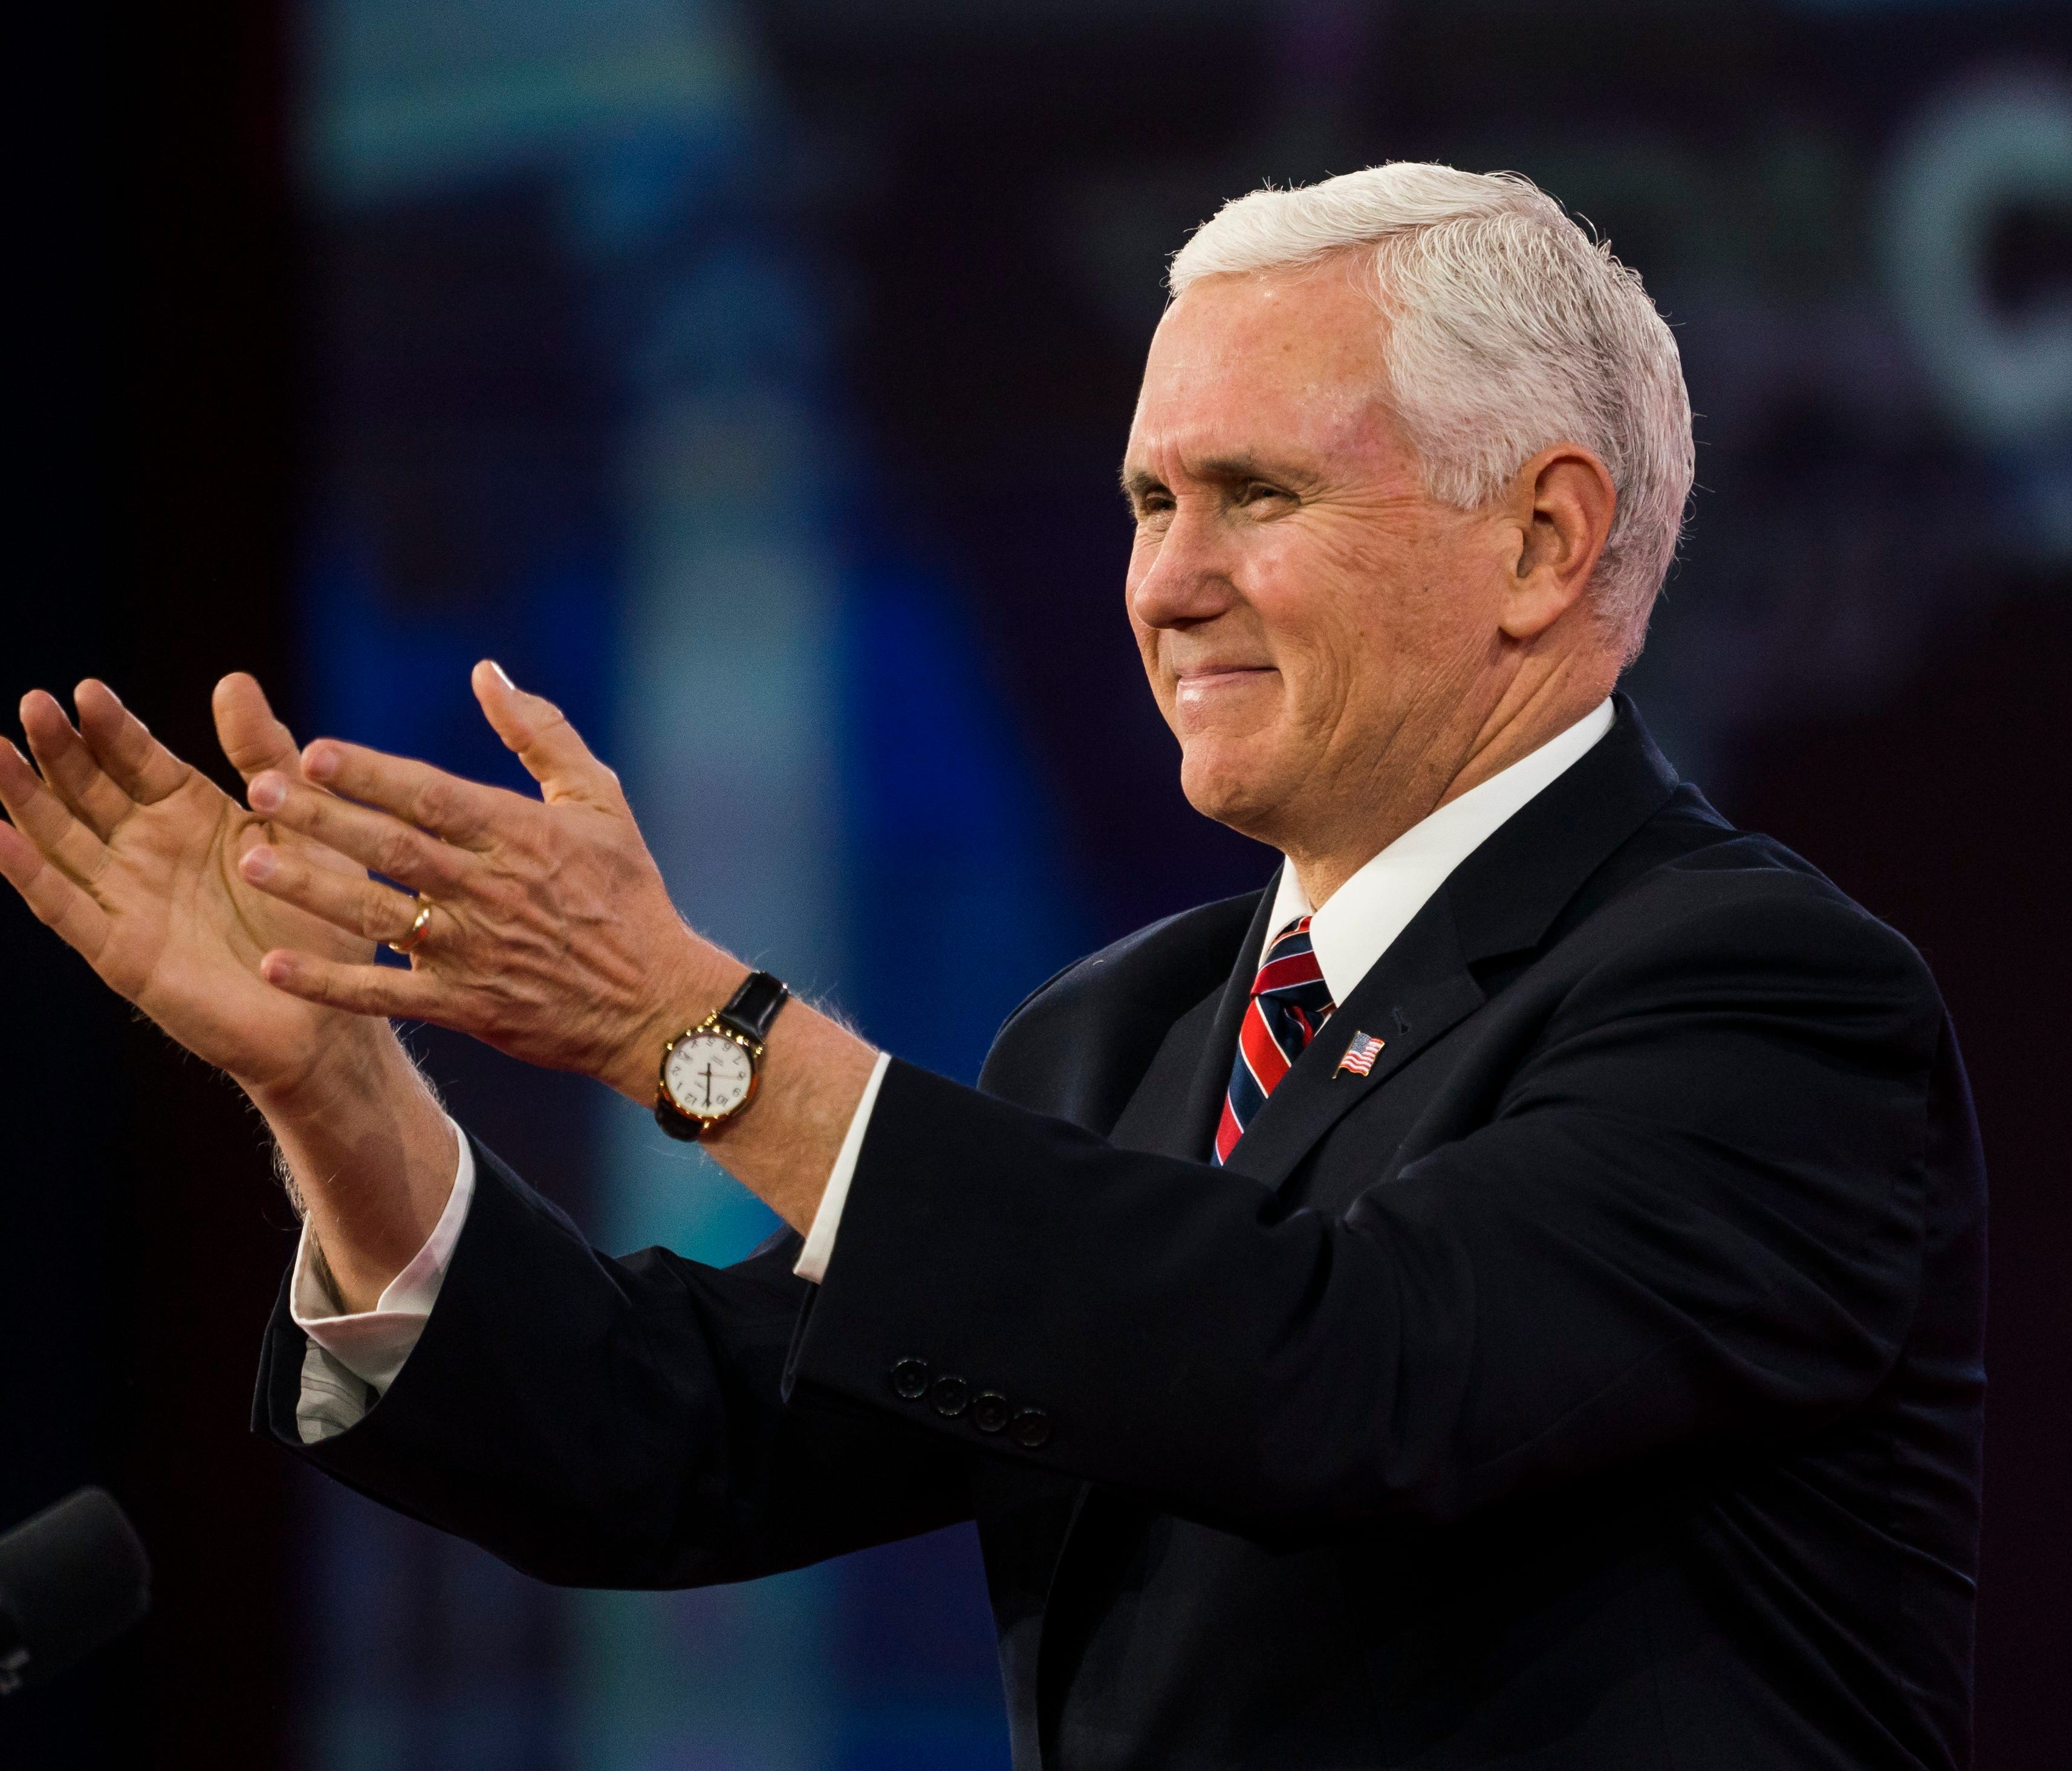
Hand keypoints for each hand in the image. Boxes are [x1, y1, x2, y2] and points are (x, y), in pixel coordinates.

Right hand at [0, 675, 390, 1099]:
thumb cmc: (324, 917)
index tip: (87, 690)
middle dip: (60, 750)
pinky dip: (28, 872)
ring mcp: (127, 898)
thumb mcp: (300, 823)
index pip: (138, 759)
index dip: (112, 728)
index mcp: (191, 814)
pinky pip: (65, 907)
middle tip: (35, 705)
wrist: (330, 1011)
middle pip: (89, 790)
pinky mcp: (119, 950)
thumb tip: (232, 679)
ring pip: (61, 839)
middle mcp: (149, 850)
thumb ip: (264, 754)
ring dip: (26, 799)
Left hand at [237, 661, 728, 1101]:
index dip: (372, 774)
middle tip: (260, 792)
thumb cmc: (627, 893)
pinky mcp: (467, 1005)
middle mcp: (491, 889)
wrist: (657, 1003)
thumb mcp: (601, 800)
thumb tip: (486, 672)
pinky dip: (331, 983)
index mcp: (521, 834)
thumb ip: (541, 733)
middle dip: (323, 820)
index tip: (313, 753)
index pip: (433, 796)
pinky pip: (387, 994)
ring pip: (379, 915)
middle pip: (393, 847)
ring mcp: (475, 950)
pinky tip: (276, 967)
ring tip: (252, 864)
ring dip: (313, 890)